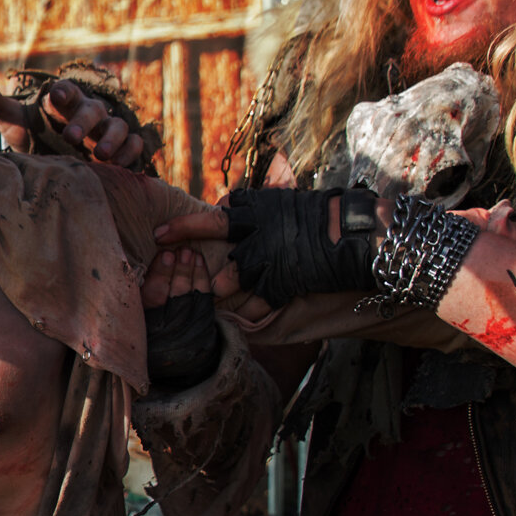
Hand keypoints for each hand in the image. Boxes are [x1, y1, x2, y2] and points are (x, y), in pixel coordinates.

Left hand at [0, 68, 143, 166]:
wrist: (55, 154)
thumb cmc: (36, 130)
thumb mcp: (13, 118)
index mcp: (64, 101)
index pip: (66, 91)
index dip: (62, 92)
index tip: (53, 95)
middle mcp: (89, 112)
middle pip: (92, 110)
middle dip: (83, 121)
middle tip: (70, 136)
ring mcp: (107, 131)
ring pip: (119, 127)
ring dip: (112, 139)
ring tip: (99, 155)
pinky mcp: (121, 149)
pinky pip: (134, 146)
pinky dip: (131, 153)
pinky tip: (121, 165)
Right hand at [143, 249, 221, 388]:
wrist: (164, 356)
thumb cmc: (139, 326)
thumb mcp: (128, 312)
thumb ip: (131, 291)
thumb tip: (140, 260)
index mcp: (141, 320)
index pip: (152, 295)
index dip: (160, 274)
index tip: (166, 254)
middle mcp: (163, 325)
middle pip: (174, 294)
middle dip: (179, 270)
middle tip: (183, 250)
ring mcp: (185, 325)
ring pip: (191, 295)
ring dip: (191, 271)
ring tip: (191, 252)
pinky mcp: (200, 324)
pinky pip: (205, 298)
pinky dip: (203, 278)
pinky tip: (200, 261)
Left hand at [154, 190, 396, 304]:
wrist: (356, 233)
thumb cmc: (322, 214)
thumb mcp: (285, 201)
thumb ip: (255, 207)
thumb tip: (227, 205)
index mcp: (258, 211)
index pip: (213, 218)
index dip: (184, 226)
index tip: (159, 235)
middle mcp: (258, 234)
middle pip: (216, 247)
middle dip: (193, 256)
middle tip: (176, 263)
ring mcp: (270, 260)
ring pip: (232, 280)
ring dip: (224, 288)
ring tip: (217, 292)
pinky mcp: (283, 283)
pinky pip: (257, 303)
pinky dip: (250, 310)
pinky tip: (244, 314)